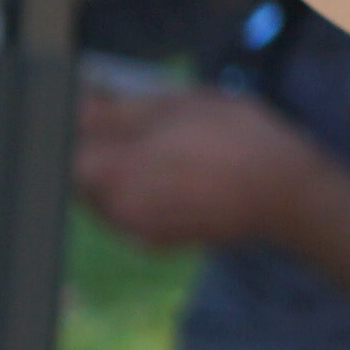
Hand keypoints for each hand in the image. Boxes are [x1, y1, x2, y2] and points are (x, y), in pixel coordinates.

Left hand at [64, 83, 335, 259]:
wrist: (289, 195)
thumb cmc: (234, 138)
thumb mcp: (177, 105)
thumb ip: (118, 109)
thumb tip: (78, 107)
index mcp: (105, 171)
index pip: (61, 148)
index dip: (75, 127)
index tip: (97, 111)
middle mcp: (111, 208)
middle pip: (81, 177)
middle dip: (98, 152)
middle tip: (133, 129)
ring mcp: (136, 231)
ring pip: (109, 196)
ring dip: (122, 175)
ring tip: (162, 154)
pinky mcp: (161, 243)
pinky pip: (136, 214)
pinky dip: (146, 197)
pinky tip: (179, 181)